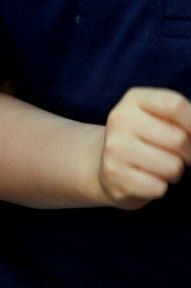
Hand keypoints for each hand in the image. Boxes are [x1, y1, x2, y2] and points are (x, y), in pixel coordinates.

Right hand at [96, 87, 190, 208]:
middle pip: (179, 139)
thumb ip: (184, 118)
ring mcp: (115, 147)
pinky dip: (159, 188)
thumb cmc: (146, 139)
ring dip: (174, 172)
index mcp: (134, 100)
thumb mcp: (160, 118)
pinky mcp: (115, 174)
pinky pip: (159, 188)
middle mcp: (120, 119)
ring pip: (173, 167)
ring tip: (159, 167)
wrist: (106, 163)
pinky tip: (145, 179)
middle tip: (176, 154)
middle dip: (188, 153)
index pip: (175, 105)